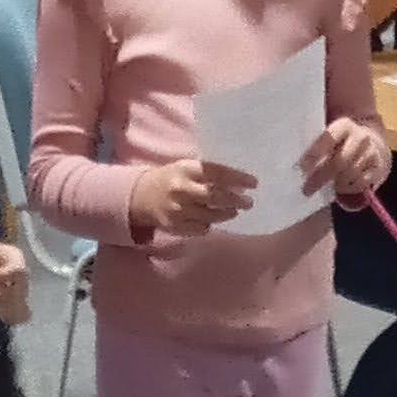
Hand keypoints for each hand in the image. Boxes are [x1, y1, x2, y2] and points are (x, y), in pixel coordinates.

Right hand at [133, 154, 256, 238]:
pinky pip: (200, 228)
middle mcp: (181, 189)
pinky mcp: (175, 226)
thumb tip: (238, 183)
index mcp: (186, 168)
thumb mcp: (186, 168)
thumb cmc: (172, 178)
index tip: (254, 183)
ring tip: (234, 211)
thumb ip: (207, 173)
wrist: (141, 196)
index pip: (217, 172)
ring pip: (210, 216)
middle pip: (215, 196)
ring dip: (226, 214)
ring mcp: (178, 210)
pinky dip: (208, 225)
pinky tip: (210, 220)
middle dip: (235, 200)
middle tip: (249, 202)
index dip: (237, 178)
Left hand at [303, 115, 388, 202]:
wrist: (372, 144)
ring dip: (336, 183)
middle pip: (339, 162)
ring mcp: (371, 153)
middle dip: (321, 177)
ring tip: (330, 184)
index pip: (328, 138)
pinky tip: (342, 186)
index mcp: (345, 125)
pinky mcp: (378, 168)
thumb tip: (304, 169)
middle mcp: (360, 137)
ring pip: (349, 175)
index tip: (301, 167)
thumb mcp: (332, 138)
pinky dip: (349, 188)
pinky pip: (360, 183)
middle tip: (307, 189)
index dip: (315, 153)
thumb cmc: (342, 144)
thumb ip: (319, 148)